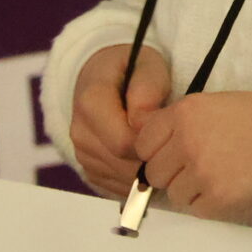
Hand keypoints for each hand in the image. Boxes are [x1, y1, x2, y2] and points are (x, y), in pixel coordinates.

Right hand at [68, 43, 170, 198]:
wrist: (105, 76)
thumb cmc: (131, 69)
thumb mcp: (146, 65)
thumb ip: (147, 89)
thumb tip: (144, 122)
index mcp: (90, 102)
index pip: (124, 142)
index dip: (152, 142)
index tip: (167, 129)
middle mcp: (80, 131)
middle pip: (122, 164)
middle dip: (152, 159)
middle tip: (171, 142)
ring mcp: (81, 153)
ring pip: (120, 179)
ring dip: (145, 170)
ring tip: (160, 147)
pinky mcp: (89, 169)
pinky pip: (116, 186)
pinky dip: (136, 178)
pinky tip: (146, 157)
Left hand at [133, 92, 251, 221]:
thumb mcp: (215, 104)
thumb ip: (182, 121)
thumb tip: (153, 143)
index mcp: (184, 113)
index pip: (143, 143)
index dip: (156, 152)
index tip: (171, 155)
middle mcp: (186, 141)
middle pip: (155, 172)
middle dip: (172, 174)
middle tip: (198, 169)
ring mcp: (200, 172)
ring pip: (174, 194)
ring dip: (192, 190)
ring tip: (219, 177)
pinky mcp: (217, 198)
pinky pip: (196, 209)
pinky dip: (209, 204)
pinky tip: (229, 188)